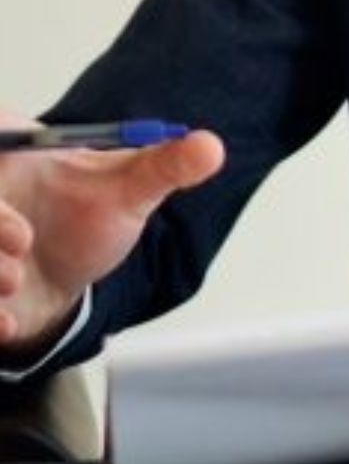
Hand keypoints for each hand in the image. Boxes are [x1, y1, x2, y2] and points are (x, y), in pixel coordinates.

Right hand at [0, 114, 223, 351]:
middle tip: (24, 239)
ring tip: (16, 278)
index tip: (25, 215)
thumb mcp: (129, 190)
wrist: (67, 276)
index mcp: (9, 147)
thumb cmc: (88, 219)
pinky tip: (9, 323)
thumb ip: (165, 166)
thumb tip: (212, 146)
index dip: (3, 140)